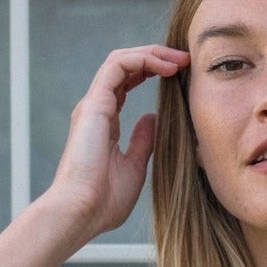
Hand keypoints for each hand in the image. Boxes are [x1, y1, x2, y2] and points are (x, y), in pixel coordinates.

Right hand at [42, 43, 190, 240]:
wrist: (81, 212)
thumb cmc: (104, 201)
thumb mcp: (135, 167)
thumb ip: (143, 141)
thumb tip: (154, 119)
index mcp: (105, 122)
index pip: (127, 83)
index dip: (153, 72)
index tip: (181, 75)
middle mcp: (97, 108)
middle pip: (125, 67)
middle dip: (156, 57)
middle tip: (185, 60)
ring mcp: (94, 104)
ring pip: (121, 60)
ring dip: (152, 54)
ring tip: (180, 59)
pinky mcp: (94, 104)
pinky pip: (118, 65)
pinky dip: (143, 59)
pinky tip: (166, 67)